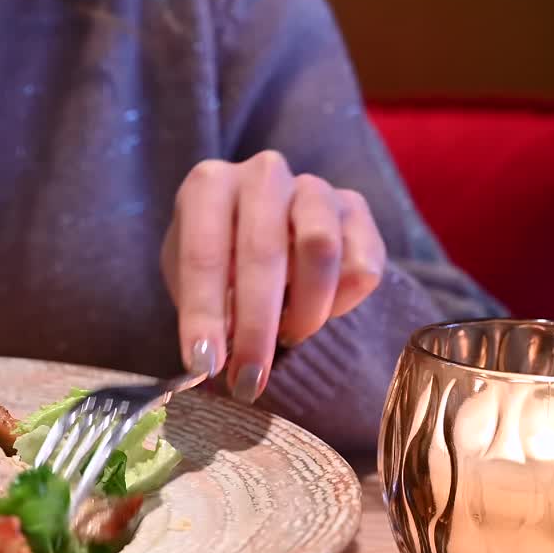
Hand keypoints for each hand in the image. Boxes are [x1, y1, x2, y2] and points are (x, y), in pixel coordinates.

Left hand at [160, 151, 385, 401]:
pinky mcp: (356, 208)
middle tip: (248, 378)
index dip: (203, 314)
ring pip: (322, 249)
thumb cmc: (217, 258)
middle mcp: (263, 174)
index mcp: (209, 185)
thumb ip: (202, 310)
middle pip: (265, 253)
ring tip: (289, 334)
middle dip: (255, 327)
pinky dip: (342, 302)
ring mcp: (314, 187)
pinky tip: (322, 310)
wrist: (259, 229)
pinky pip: (362, 264)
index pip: (204, 253)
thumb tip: (209, 361)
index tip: (203, 363)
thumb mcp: (191, 278)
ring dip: (305, 309)